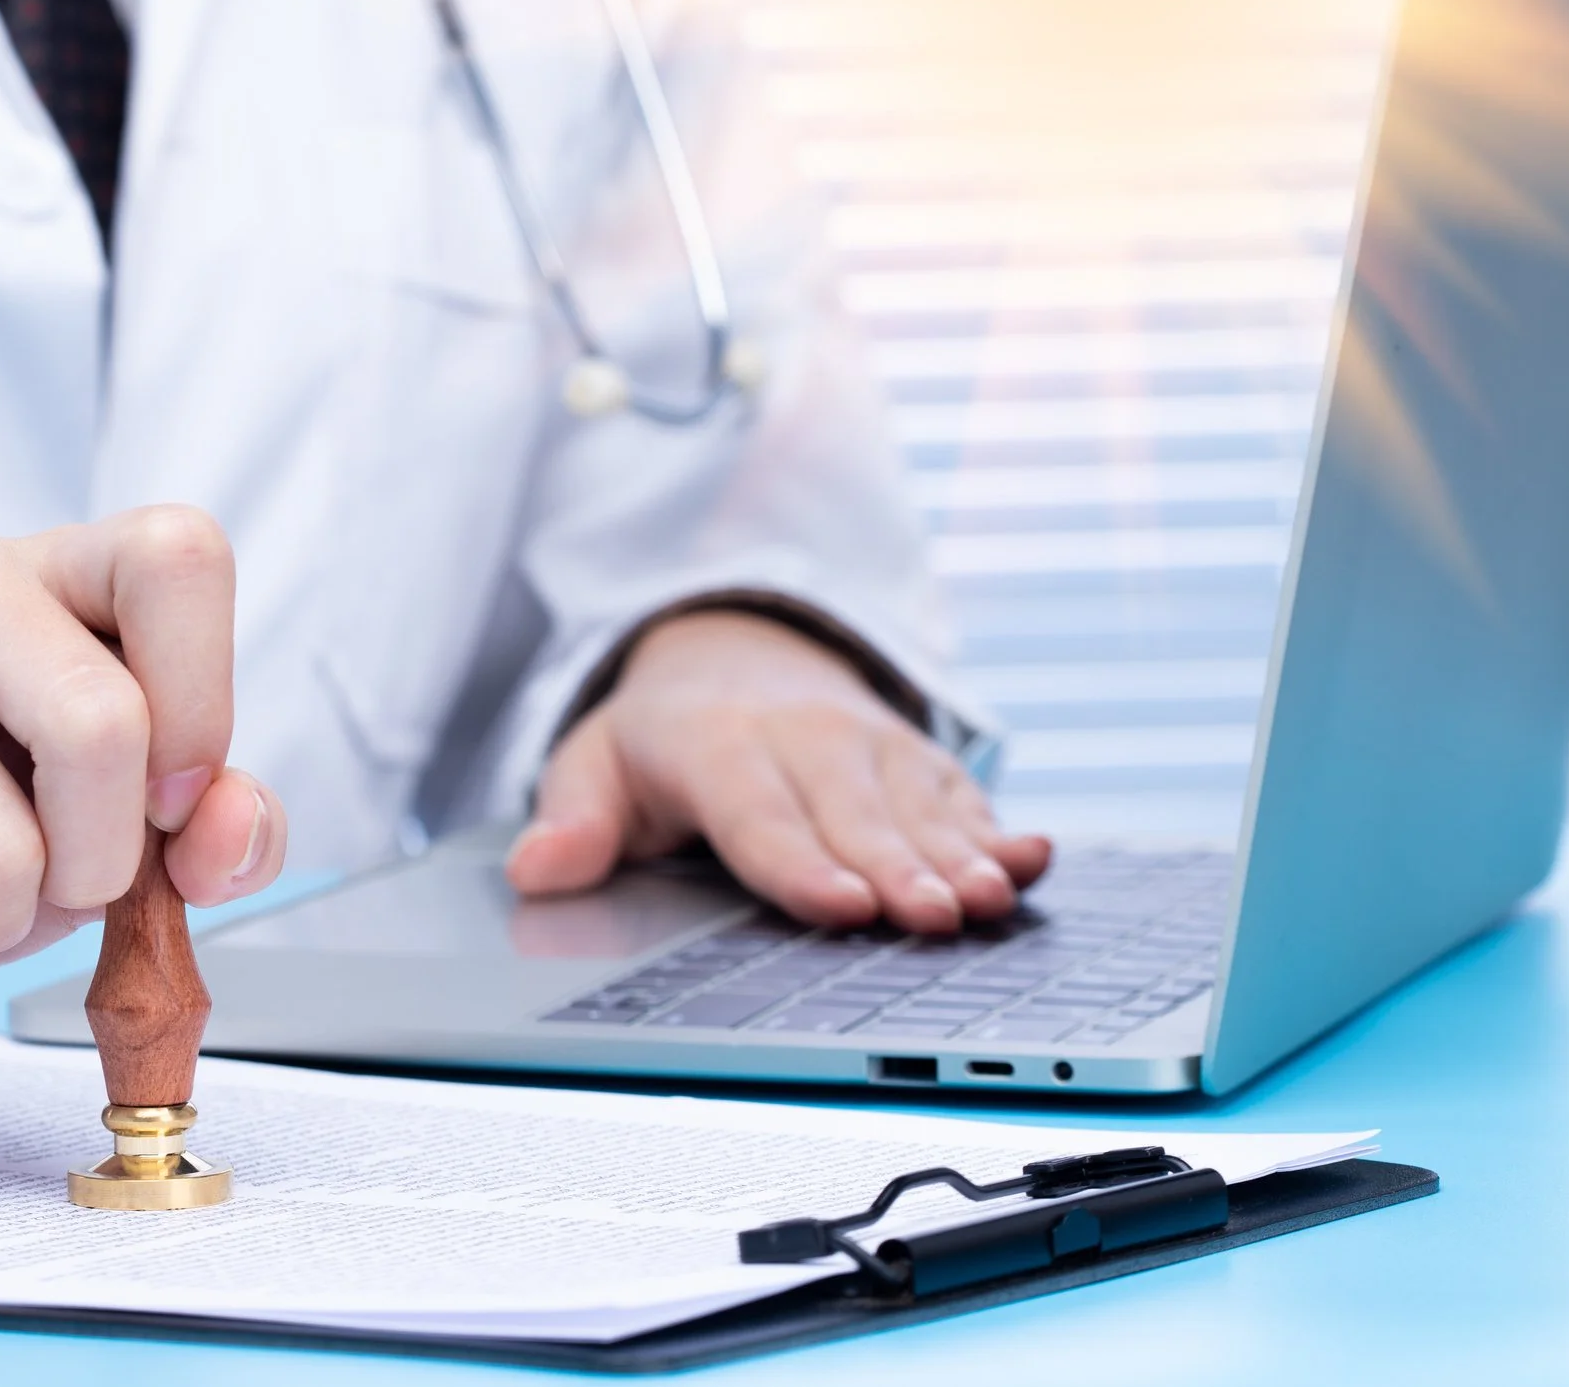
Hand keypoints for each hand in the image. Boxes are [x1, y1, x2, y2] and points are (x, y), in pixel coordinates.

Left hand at [505, 611, 1046, 932]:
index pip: (758, 813)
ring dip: (959, 855)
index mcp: (714, 746)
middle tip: (933, 918)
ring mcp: (867, 744)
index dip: (799, 862)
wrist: (736, 650)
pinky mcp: (915, 758)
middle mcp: (802, 738)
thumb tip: (535, 871)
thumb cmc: (662, 738)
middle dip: (896, 867)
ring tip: (990, 900)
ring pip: (916, 805)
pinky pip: (961, 794)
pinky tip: (1033, 860)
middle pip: (853, 814)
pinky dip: (998, 829)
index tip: (837, 905)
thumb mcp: (595, 763)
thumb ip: (572, 819)